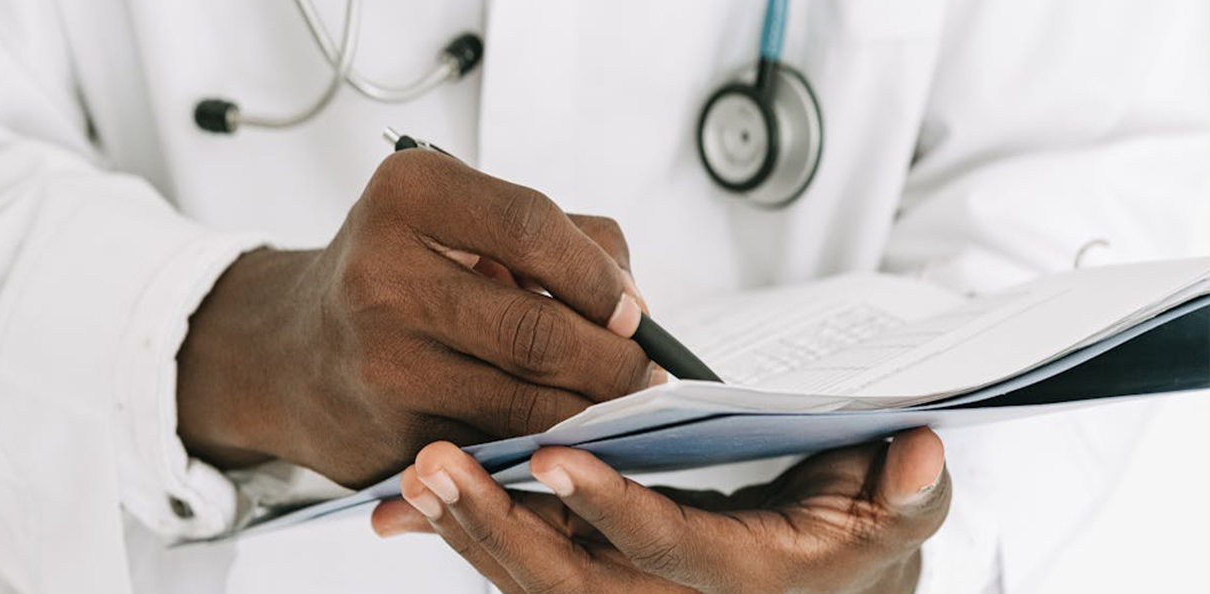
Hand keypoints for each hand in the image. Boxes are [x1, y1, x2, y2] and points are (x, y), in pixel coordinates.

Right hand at [175, 149, 656, 486]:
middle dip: (614, 361)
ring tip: (620, 405)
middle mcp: (383, 274)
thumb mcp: (459, 219)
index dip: (599, 276)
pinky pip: (500, 447)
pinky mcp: (391, 435)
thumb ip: (559, 238)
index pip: (532, 228)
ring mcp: (382, 361)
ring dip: (592, 412)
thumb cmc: (398, 273)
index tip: (632, 311)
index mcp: (409, 195)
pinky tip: (567, 438)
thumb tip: (633, 307)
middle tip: (647, 373)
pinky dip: (547, 447)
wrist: (291, 353)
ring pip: (527, 401)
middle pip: (537, 330)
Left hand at [372, 428, 949, 593]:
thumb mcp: (898, 518)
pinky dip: (474, 535)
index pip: (670, 549)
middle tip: (439, 468)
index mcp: (747, 579)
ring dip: (471, 530)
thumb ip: (908, 495)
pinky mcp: (599, 578)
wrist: (827, 584)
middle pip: (572, 582)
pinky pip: (527, 568)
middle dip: (501, 528)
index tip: (556, 454)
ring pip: (536, 581)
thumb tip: (914, 456)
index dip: (613, 508)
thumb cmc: (853, 541)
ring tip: (415, 479)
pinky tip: (421, 504)